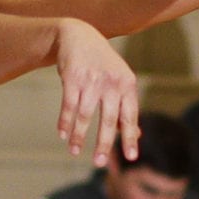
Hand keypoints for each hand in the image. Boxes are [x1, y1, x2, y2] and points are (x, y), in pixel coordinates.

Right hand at [54, 18, 139, 166]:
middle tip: (99, 163)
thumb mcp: (120, 80)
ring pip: (85, 116)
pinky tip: (63, 134)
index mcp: (127, 84)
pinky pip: (68, 106)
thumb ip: (126, 106)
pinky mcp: (72, 77)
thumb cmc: (102, 64)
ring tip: (75, 151)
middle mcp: (111, 82)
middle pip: (108, 120)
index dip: (130, 138)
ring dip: (79, 136)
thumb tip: (136, 134)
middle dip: (103, 144)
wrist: (78, 35)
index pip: (130, 116)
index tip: (131, 158)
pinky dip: (65, 122)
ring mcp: (91, 80)